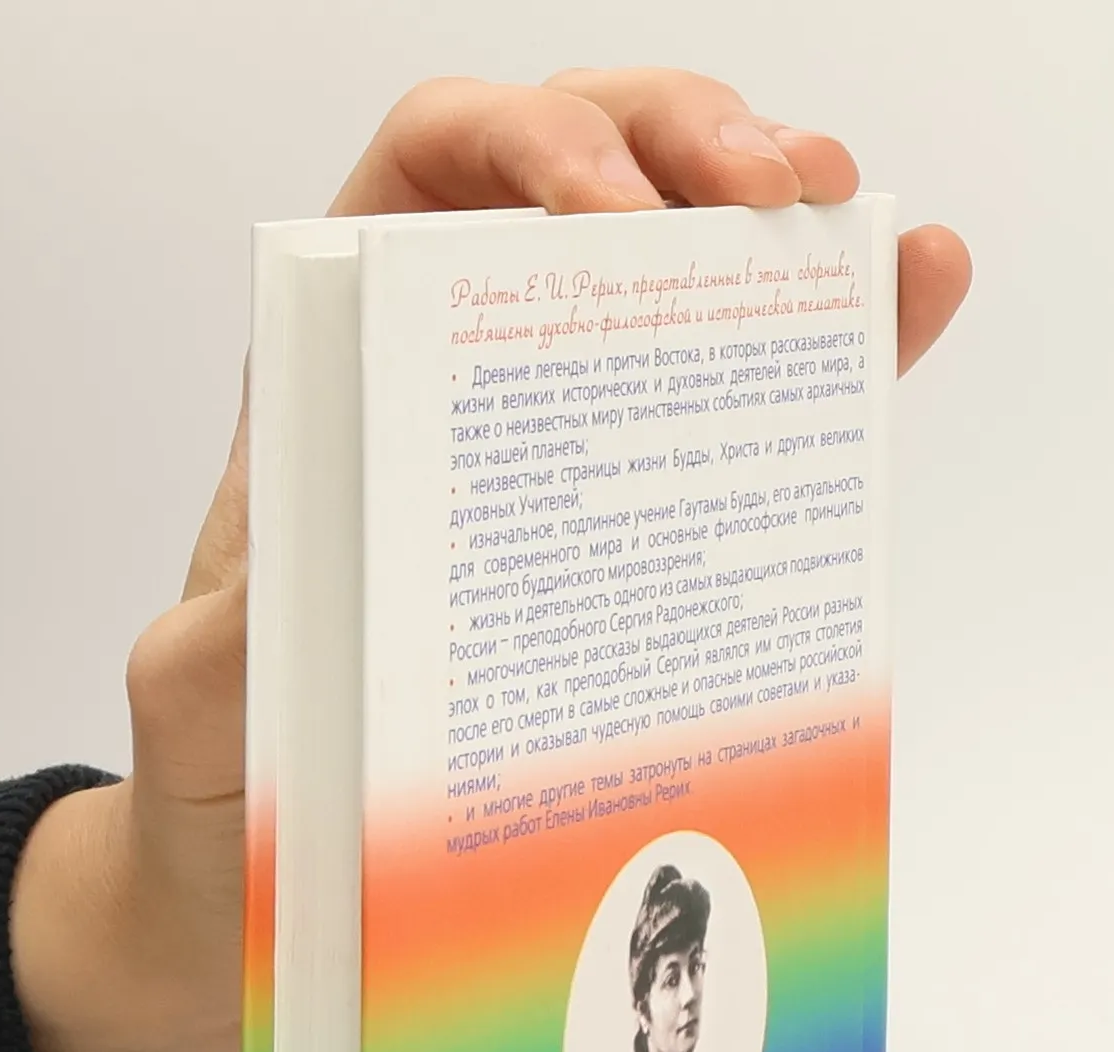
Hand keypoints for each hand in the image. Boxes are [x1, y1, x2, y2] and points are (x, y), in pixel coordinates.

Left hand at [13, 70, 971, 1051]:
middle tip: (767, 196)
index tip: (607, 213)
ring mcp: (578, 417)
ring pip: (686, 247)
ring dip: (777, 205)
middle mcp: (470, 355)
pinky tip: (913, 291)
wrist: (294, 850)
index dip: (530, 139)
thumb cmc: (240, 760)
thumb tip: (292, 595)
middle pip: (589, 161)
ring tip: (848, 221)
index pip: (438, 160)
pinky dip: (842, 329)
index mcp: (352, 356)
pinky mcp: (657, 495)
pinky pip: (755, 385)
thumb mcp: (201, 703)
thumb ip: (217, 649)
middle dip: (684, 141)